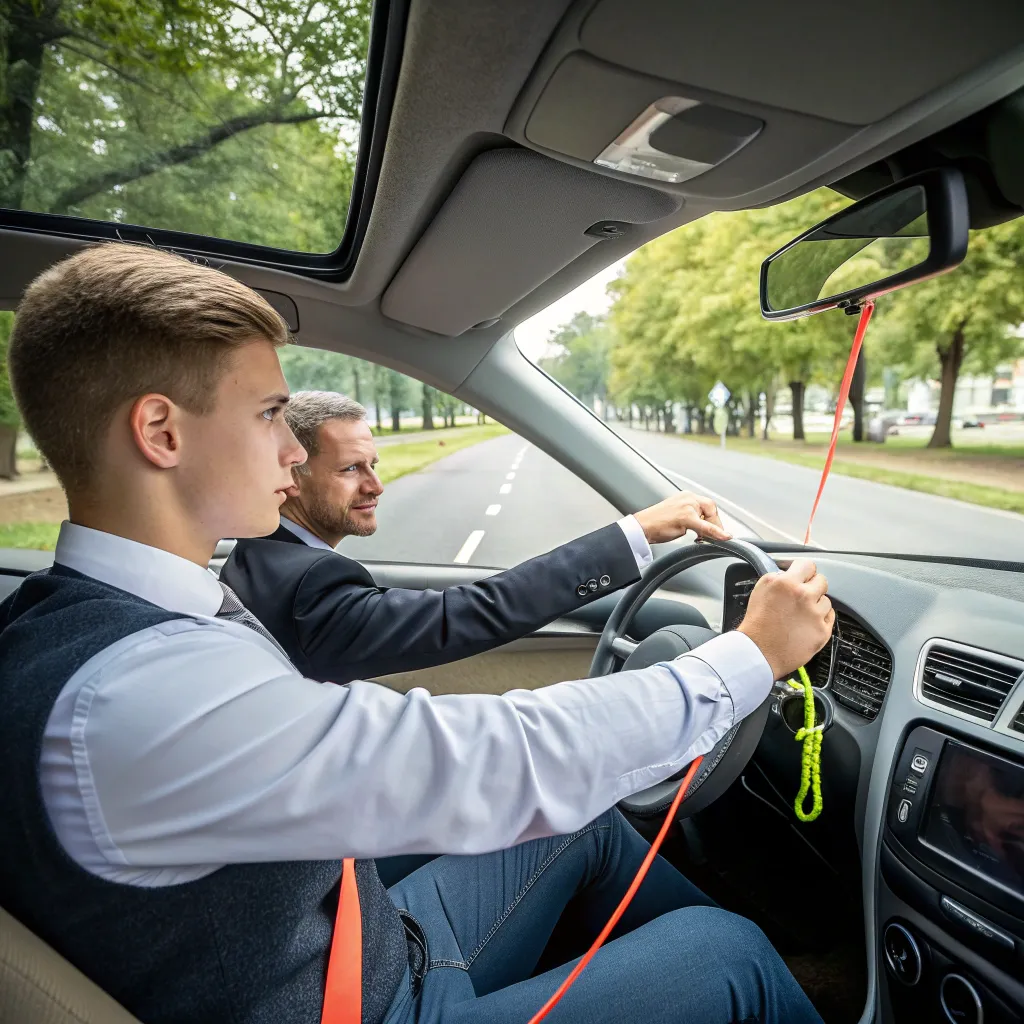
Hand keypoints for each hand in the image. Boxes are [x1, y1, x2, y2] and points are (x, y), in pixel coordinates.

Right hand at [633, 491, 730, 544]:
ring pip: (709, 517)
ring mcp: (687, 506)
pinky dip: (716, 532)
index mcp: (686, 496)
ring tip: (703, 538)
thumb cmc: (655, 523)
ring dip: (712, 529)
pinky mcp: (686, 517)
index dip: (713, 519)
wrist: (641, 527)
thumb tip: (706, 528)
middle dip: (715, 523)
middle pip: (711, 508)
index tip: (714, 530)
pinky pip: (706, 526)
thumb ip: (692, 517)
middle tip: (713, 536)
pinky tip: (723, 537)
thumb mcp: (678, 517)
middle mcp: (688, 498)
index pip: (707, 505)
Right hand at [737, 559, 834, 679]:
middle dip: (812, 586)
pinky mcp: (823, 631)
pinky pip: (830, 617)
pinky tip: (806, 624)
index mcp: (786, 583)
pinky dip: (820, 619)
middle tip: (801, 596)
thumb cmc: (757, 625)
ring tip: (801, 615)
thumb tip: (790, 573)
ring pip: (826, 601)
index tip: (803, 575)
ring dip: (816, 605)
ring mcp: (815, 614)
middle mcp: (803, 596)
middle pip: (822, 581)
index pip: (808, 565)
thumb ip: (778, 577)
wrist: (759, 652)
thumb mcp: (761, 590)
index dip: (804, 570)